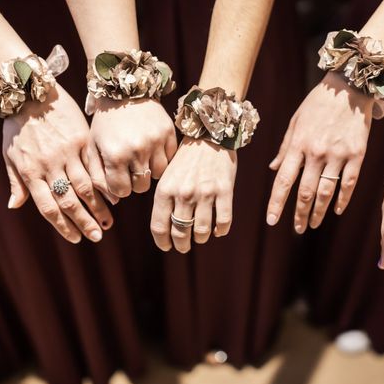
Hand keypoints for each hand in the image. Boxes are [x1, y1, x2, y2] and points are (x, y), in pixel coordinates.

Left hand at [3, 86, 112, 242]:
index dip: (63, 226)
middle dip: (84, 222)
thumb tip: (15, 206)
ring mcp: (68, 153)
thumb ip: (16, 182)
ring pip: (85, 186)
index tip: (76, 239)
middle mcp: (50, 166)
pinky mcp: (82, 140)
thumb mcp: (10, 155)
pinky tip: (114, 196)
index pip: (49, 207)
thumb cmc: (18, 126)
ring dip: (98, 207)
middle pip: (69, 201)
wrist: (31, 93)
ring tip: (108, 223)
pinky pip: (94, 166)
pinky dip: (104, 183)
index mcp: (31, 173)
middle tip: (97, 237)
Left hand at [86, 97, 176, 200]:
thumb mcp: (93, 148)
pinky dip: (162, 158)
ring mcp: (156, 142)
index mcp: (115, 155)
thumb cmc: (105, 122)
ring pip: (157, 175)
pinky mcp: (169, 134)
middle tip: (129, 166)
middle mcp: (137, 150)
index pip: (122, 192)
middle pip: (141, 187)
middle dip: (134, 180)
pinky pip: (170, 160)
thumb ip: (97, 176)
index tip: (117, 176)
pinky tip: (152, 147)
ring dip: (149, 170)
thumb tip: (115, 200)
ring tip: (141, 156)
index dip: (119, 187)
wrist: (125, 89)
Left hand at [151, 138, 236, 252]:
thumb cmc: (186, 157)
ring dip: (201, 239)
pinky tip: (218, 230)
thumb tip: (166, 226)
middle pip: (180, 233)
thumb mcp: (168, 176)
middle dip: (182, 245)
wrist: (210, 136)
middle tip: (184, 247)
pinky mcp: (224, 191)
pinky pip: (224, 221)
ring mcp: (205, 194)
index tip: (167, 246)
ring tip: (200, 237)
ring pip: (202, 231)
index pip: (159, 227)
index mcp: (165, 190)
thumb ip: (165, 198)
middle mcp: (183, 194)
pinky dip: (221, 230)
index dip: (163, 242)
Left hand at [266, 71, 372, 232]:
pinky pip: (349, 183)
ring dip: (318, 211)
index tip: (272, 220)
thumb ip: (285, 148)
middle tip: (297, 229)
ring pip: (326, 191)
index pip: (283, 181)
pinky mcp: (357, 154)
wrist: (350, 86)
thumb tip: (273, 170)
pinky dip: (342, 199)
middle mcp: (317, 152)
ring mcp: (338, 155)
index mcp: (298, 145)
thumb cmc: (318, 103)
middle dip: (299, 214)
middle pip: (305, 192)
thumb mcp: (295, 122)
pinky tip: (336, 210)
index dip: (277, 203)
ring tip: (313, 224)